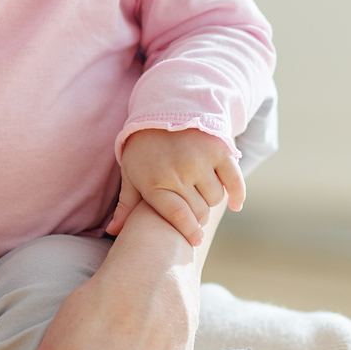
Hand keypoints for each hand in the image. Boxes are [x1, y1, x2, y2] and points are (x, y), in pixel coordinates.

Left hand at [107, 127, 243, 246]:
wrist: (164, 109)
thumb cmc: (144, 149)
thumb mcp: (131, 174)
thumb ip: (126, 205)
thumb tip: (113, 232)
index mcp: (154, 182)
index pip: (178, 216)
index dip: (189, 232)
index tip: (195, 240)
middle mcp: (177, 172)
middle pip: (199, 210)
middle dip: (197, 216)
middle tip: (193, 211)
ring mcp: (199, 160)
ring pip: (215, 198)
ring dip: (211, 200)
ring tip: (201, 193)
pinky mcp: (218, 149)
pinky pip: (234, 180)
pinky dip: (237, 195)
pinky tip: (235, 205)